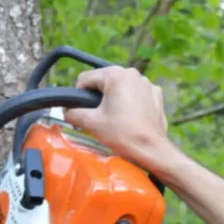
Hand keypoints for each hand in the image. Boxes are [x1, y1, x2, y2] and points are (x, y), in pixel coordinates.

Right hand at [64, 66, 182, 176]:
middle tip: (100, 117)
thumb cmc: (123, 134)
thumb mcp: (91, 123)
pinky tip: (130, 118)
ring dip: (114, 100)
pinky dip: (131, 103)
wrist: (152, 149)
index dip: (79, 95)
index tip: (83, 111)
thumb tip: (67, 111)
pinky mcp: (156, 95)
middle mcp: (132, 73)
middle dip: (98, 98)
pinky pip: (136, 94)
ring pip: (120, 88)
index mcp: (115, 74)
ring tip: (116, 119)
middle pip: (104, 82)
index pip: (85, 79)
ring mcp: (147, 83)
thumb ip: (73, 112)